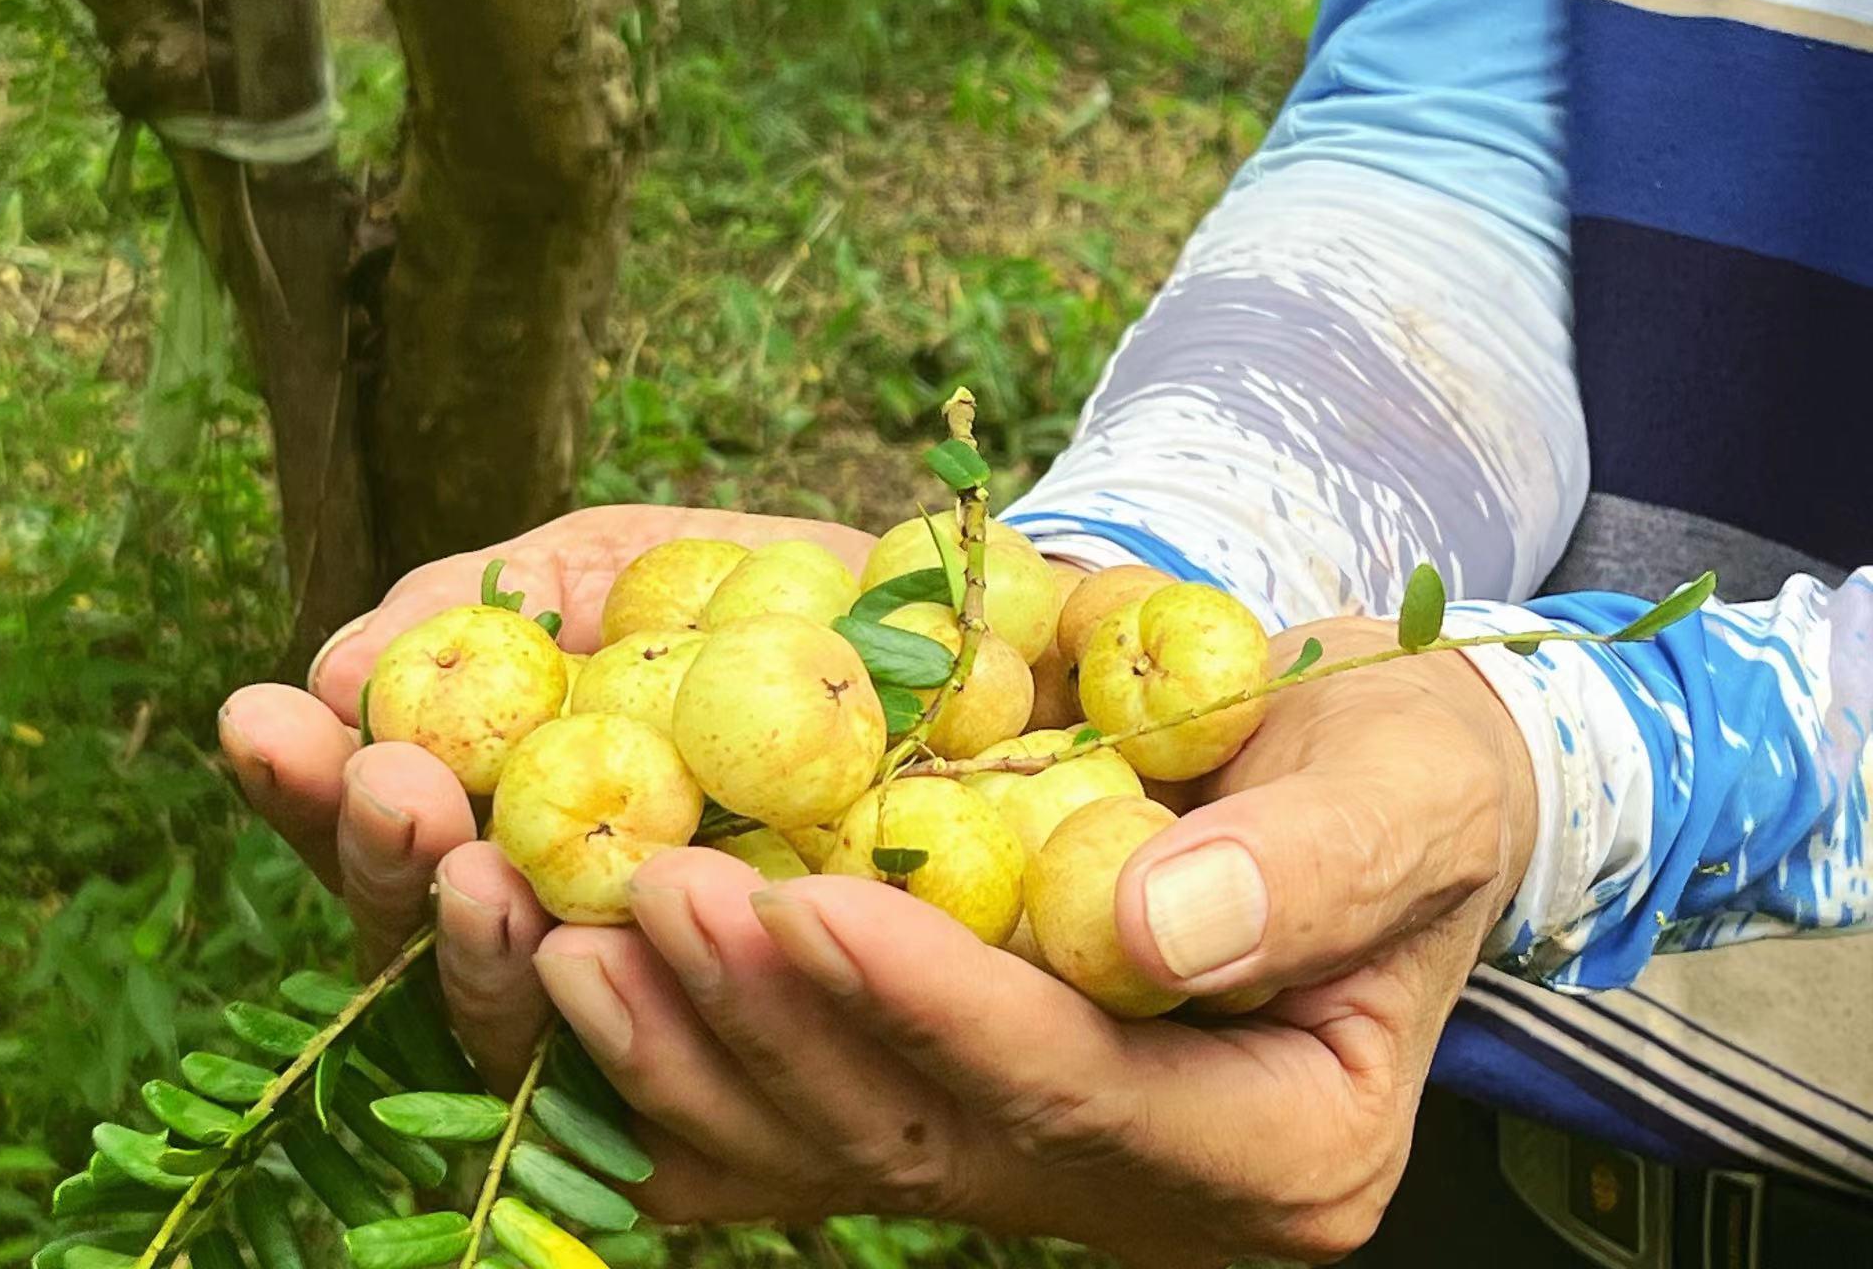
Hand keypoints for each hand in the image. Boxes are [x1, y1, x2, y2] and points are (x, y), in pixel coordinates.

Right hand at [214, 505, 871, 1088]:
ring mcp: (656, 1027)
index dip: (307, 790)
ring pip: (535, 1049)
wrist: (973, 648)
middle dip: (391, 876)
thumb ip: (499, 605)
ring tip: (484, 875)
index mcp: (504, 829)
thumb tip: (345, 659)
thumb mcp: (631, 570)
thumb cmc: (767, 604)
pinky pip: (690, 1114)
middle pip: (428, 959)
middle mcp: (559, 947)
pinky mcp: (766, 1103)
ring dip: (493, 967)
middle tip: (396, 792)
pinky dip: (652, 1045)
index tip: (270, 716)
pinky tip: (624, 963)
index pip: (377, 836)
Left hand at [522, 616, 1534, 1264]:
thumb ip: (1301, 875)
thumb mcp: (1402, 799)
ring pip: (834, 1152)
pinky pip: (798, 1128)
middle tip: (644, 897)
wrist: (1367, 793)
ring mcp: (1045, 1172)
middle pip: (921, 1139)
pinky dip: (686, 1068)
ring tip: (568, 937)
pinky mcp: (965, 1117)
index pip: (1072, 1092)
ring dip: (692, 1049)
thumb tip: (1140, 934)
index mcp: (1279, 1149)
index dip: (933, 1002)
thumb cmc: (1404, 780)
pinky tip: (578, 1001)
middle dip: (772, 1021)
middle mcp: (1144, 1193)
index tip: (807, 897)